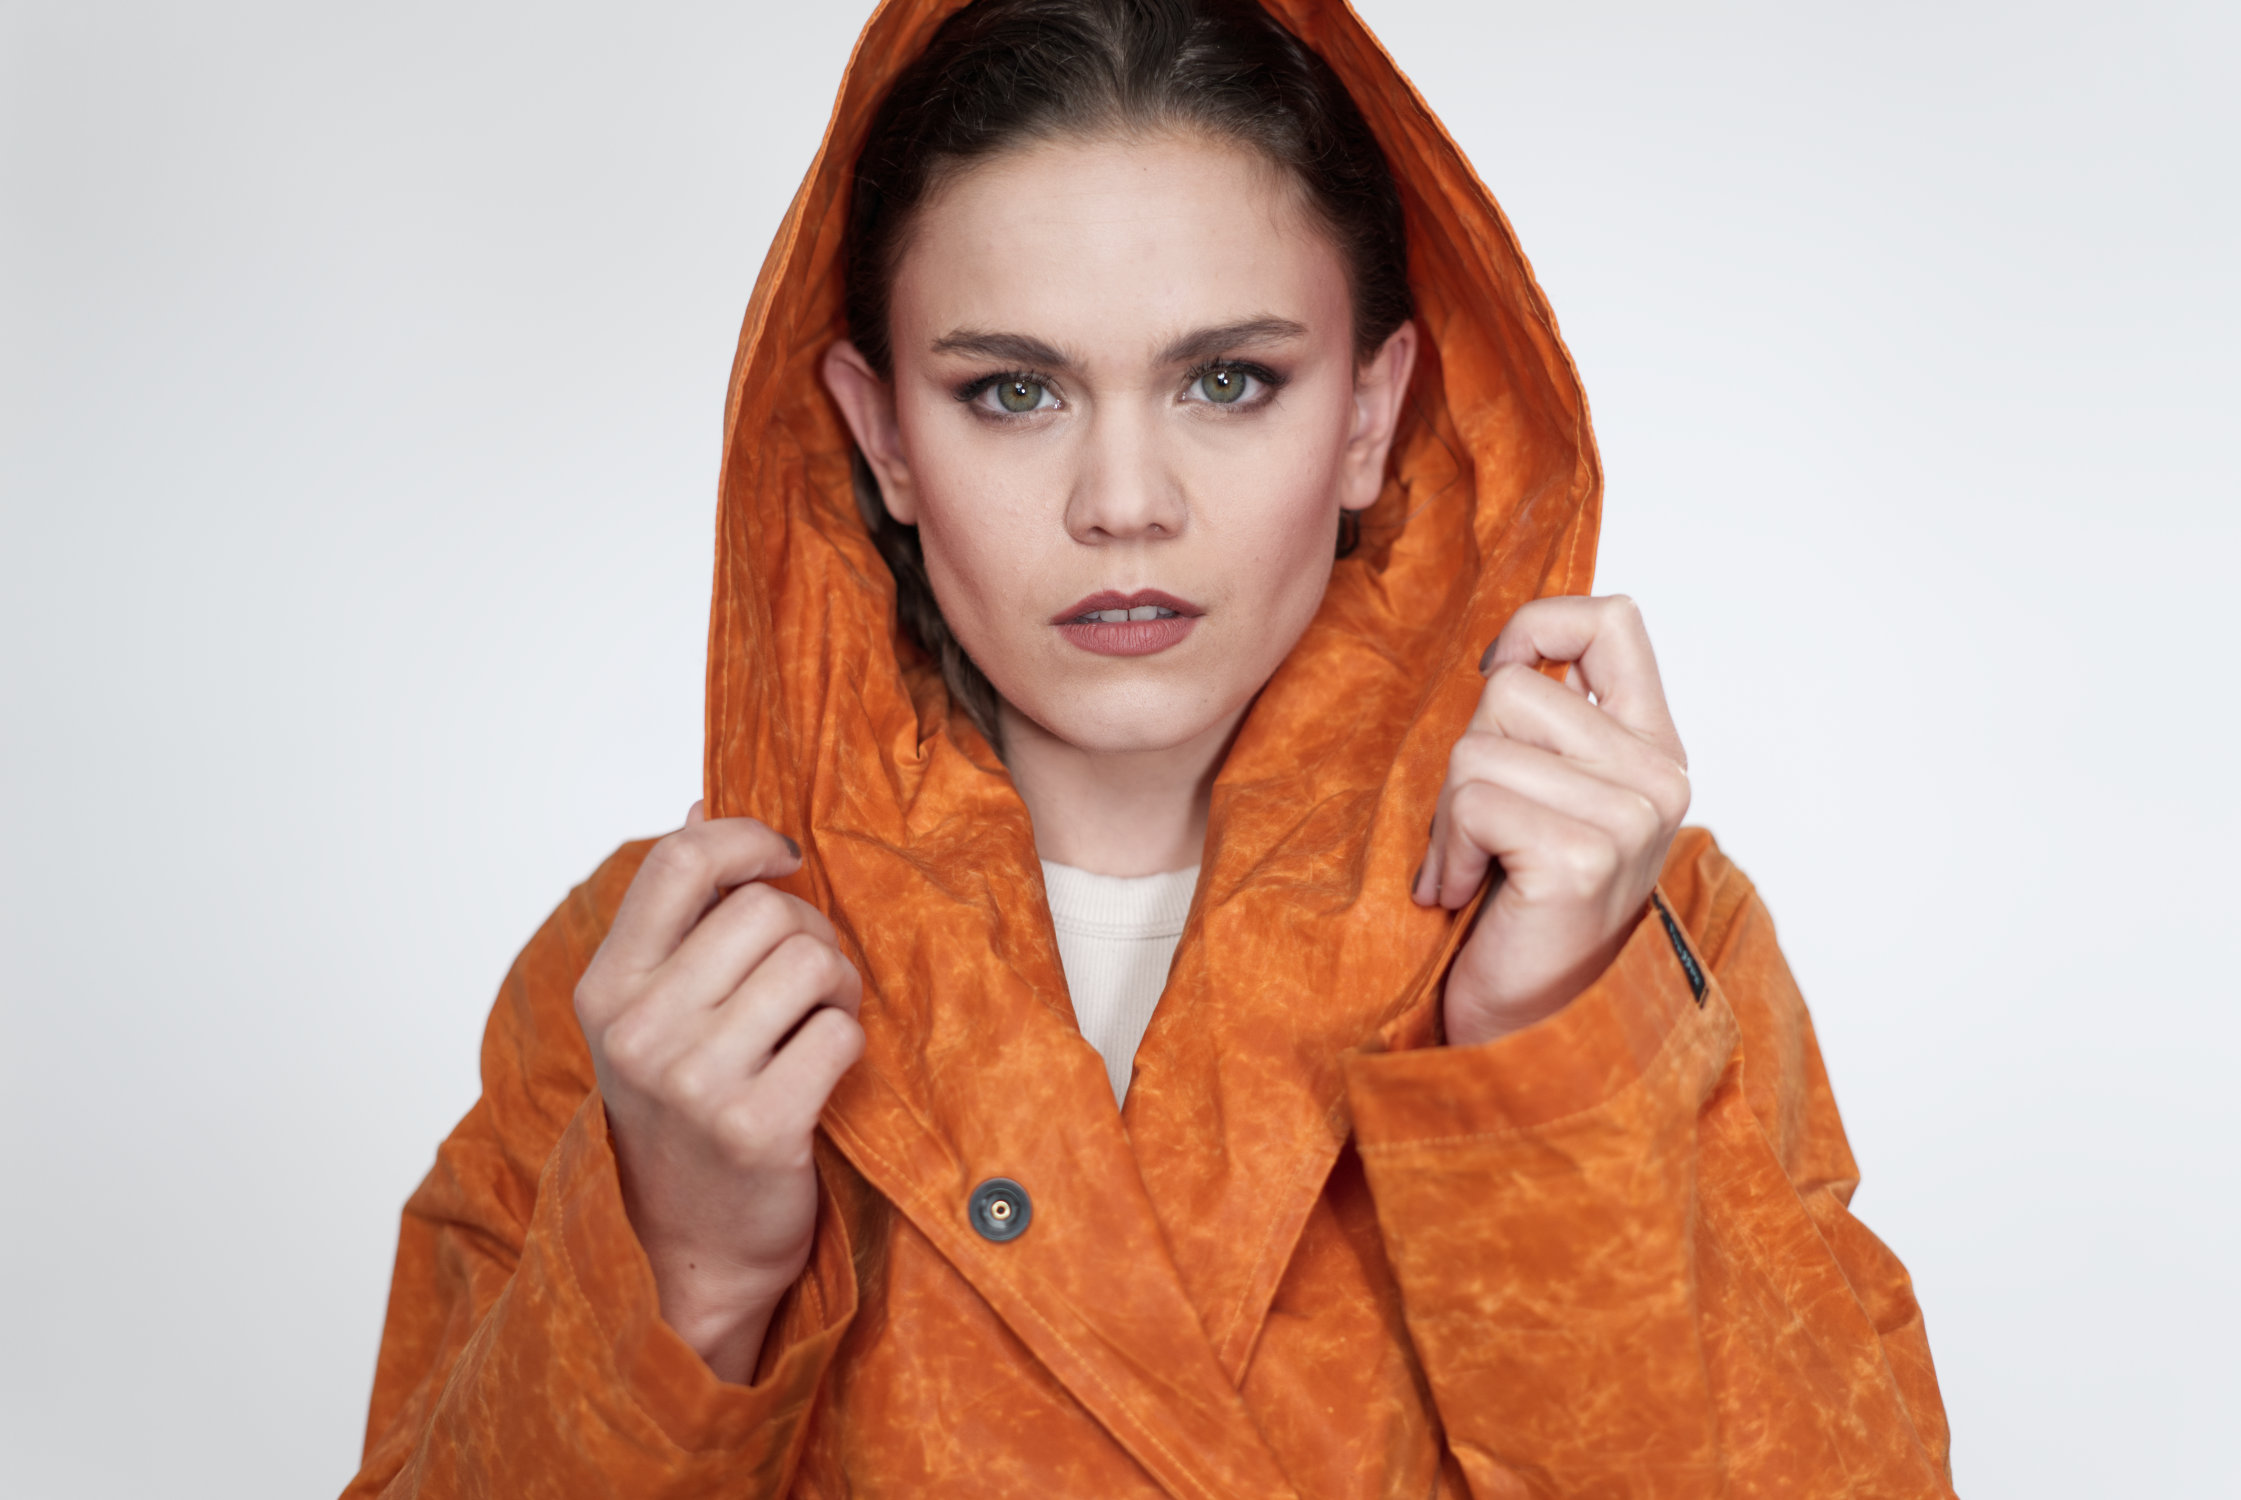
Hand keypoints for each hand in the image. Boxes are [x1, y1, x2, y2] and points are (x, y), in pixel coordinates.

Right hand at [574, 805, 863, 1382]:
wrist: (689, 1253)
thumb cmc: (682, 1117)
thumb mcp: (652, 1014)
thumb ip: (676, 915)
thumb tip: (701, 802)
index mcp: (607, 988)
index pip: (678, 860)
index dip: (747, 840)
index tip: (783, 861)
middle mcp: (639, 1030)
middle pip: (765, 909)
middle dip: (810, 933)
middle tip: (807, 983)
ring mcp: (695, 1082)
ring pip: (811, 961)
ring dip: (836, 987)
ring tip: (816, 1024)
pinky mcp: (757, 1126)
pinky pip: (841, 1033)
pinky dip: (848, 1045)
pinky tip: (821, 1074)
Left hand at [1413, 596, 1690, 1047]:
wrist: (1530, 1031)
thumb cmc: (1522, 913)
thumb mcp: (1547, 799)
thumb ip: (1549, 728)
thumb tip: (1505, 653)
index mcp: (1654, 748)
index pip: (1612, 621)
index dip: (1538, 626)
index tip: (1498, 674)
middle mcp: (1659, 776)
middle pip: (1512, 688)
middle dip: (1467, 760)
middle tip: (1481, 834)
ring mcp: (1629, 817)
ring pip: (1479, 747)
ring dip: (1448, 816)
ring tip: (1474, 870)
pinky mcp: (1583, 857)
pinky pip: (1471, 803)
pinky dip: (1445, 854)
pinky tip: (1463, 896)